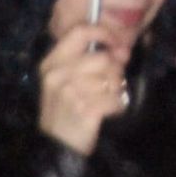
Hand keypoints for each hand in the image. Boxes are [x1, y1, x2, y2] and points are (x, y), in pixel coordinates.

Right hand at [38, 23, 128, 156]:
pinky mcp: (84, 109)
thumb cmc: (68, 107)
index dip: (103, 33)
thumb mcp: (70, 79)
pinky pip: (115, 98)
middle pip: (104, 58)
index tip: (115, 44)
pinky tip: (106, 112)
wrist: (57, 145)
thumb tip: (124, 49)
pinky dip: (117, 106)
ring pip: (112, 77)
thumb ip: (95, 59)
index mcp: (52, 63)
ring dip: (116, 90)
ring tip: (105, 99)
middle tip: (111, 84)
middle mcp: (57, 74)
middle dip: (115, 71)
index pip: (79, 31)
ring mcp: (69, 92)